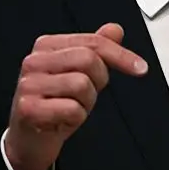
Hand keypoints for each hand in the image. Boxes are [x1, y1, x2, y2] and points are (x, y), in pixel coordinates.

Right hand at [4, 23, 147, 169]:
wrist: (29, 139)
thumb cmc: (55, 103)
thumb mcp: (79, 73)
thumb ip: (96, 50)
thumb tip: (115, 30)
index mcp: (47, 46)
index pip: (93, 42)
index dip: (121, 55)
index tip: (140, 68)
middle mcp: (34, 61)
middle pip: (89, 59)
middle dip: (99, 81)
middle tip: (87, 94)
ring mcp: (29, 84)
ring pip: (82, 84)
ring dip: (86, 102)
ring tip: (71, 107)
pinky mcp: (28, 108)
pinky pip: (72, 109)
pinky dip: (76, 118)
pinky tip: (63, 119)